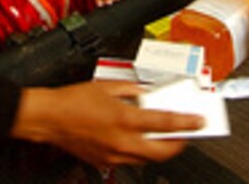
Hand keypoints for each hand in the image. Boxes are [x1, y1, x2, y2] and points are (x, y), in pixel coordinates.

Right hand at [12, 81, 199, 166]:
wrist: (49, 118)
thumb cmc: (73, 101)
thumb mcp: (107, 85)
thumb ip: (132, 90)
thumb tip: (147, 93)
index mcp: (125, 119)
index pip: (166, 123)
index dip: (187, 123)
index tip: (199, 121)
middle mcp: (123, 141)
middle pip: (163, 151)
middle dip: (180, 143)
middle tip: (187, 133)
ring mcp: (114, 155)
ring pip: (148, 159)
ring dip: (160, 149)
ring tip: (165, 137)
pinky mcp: (105, 162)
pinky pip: (131, 160)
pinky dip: (140, 151)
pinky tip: (139, 140)